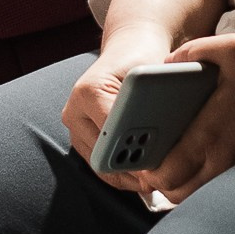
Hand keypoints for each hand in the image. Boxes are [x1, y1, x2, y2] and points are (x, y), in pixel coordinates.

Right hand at [61, 24, 180, 168]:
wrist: (129, 49)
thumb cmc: (143, 58)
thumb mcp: (151, 72)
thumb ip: (151, 101)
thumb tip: (159, 138)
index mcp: (88, 91)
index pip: (109, 132)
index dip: (130, 152)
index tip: (151, 166)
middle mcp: (74, 110)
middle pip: (100, 154)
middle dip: (128, 171)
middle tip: (155, 182)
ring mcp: (75, 126)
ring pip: (97, 164)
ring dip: (125, 176)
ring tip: (151, 184)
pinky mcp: (80, 137)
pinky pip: (98, 162)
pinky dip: (120, 172)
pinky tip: (142, 178)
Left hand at [133, 33, 234, 203]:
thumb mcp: (229, 46)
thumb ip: (191, 53)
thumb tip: (166, 63)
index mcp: (212, 132)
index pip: (167, 172)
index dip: (143, 169)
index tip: (130, 152)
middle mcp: (222, 155)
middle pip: (176, 192)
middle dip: (155, 179)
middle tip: (141, 154)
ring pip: (195, 191)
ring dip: (175, 179)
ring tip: (162, 152)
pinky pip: (212, 181)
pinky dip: (195, 175)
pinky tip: (190, 146)